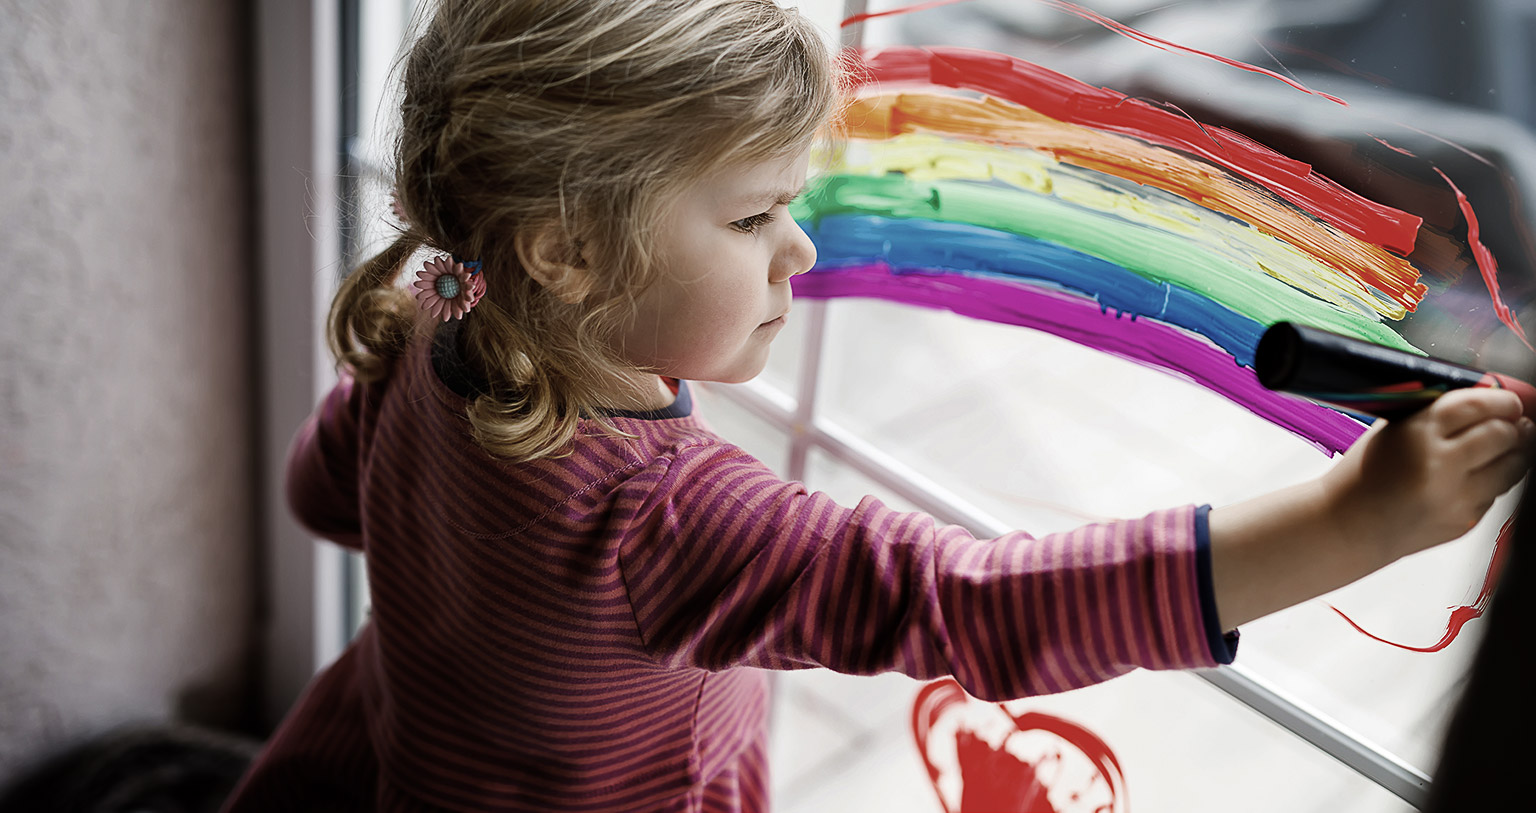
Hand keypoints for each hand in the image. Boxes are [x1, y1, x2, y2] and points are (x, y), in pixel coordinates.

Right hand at [1321, 388, 1532, 562]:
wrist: (1345, 527)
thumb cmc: (1361, 477)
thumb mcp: (1391, 431)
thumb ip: (1436, 414)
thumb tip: (1486, 398)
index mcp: (1418, 433)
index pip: (1480, 404)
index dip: (1503, 400)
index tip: (1508, 401)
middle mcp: (1441, 464)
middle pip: (1504, 434)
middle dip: (1512, 426)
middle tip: (1512, 422)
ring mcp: (1456, 497)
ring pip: (1512, 467)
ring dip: (1513, 453)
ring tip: (1506, 447)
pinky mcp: (1464, 522)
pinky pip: (1495, 495)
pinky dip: (1491, 483)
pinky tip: (1474, 478)